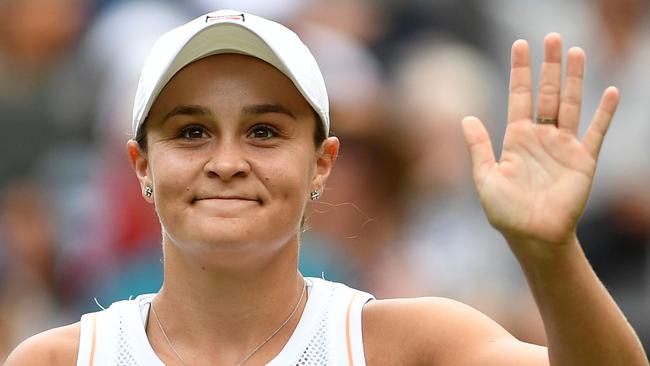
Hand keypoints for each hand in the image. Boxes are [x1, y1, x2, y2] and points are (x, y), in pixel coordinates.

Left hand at [462, 33, 618, 251]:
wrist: (533, 236)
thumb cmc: (505, 211)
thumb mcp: (485, 177)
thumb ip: (479, 147)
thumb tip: (465, 117)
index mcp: (516, 138)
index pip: (519, 96)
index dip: (520, 72)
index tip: (520, 45)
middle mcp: (541, 137)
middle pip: (546, 93)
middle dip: (548, 66)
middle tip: (551, 37)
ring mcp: (563, 146)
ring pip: (570, 104)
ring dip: (574, 79)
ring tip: (576, 51)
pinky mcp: (584, 160)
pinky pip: (596, 132)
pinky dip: (605, 113)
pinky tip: (610, 91)